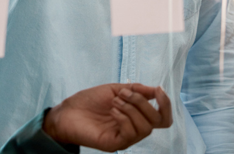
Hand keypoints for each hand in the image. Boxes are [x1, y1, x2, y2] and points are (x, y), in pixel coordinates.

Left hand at [43, 83, 172, 151]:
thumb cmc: (89, 101)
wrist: (68, 111)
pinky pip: (130, 134)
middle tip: (124, 94)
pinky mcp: (114, 144)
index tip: (157, 90)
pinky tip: (113, 111)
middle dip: (143, 103)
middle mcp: (134, 128)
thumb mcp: (115, 89)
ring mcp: (125, 138)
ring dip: (132, 109)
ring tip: (115, 102)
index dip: (166, 104)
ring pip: (145, 128)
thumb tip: (156, 90)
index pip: (162, 118)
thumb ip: (136, 90)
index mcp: (136, 116)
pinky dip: (124, 118)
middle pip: (157, 122)